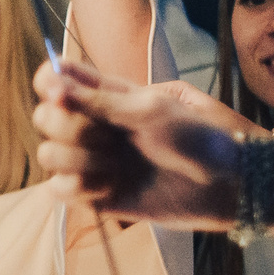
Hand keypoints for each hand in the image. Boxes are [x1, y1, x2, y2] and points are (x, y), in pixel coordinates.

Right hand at [34, 59, 247, 229]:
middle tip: (105, 137)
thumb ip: (99, 100)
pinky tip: (106, 187)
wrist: (228, 185)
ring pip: (49, 156)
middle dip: (67, 127)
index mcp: (107, 96)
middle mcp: (95, 126)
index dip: (49, 82)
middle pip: (45, 117)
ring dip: (76, 160)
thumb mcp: (151, 110)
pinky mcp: (97, 195)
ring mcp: (94, 161)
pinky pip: (59, 191)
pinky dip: (76, 188)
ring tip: (113, 167)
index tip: (60, 93)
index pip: (57, 79)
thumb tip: (53, 86)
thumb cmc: (199, 139)